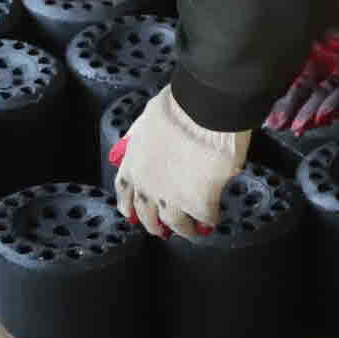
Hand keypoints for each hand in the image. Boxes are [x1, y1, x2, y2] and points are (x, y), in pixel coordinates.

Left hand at [111, 85, 251, 238]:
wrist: (204, 111)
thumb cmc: (179, 107)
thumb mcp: (146, 120)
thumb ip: (136, 137)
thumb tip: (126, 148)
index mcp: (133, 163)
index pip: (124, 191)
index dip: (128, 204)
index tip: (130, 214)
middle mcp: (147, 186)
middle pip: (147, 215)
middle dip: (154, 224)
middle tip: (162, 230)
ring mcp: (172, 198)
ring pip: (175, 223)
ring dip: (184, 229)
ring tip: (193, 230)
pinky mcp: (199, 203)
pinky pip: (205, 219)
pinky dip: (209, 221)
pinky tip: (214, 220)